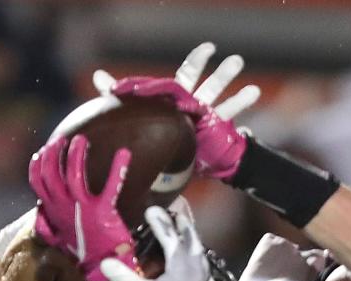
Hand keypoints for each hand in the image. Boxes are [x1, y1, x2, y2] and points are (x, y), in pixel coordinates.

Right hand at [28, 135, 139, 280]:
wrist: (100, 269)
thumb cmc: (82, 251)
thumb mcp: (57, 239)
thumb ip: (46, 226)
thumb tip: (38, 213)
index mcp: (53, 211)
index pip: (37, 182)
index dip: (38, 164)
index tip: (43, 150)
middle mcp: (63, 207)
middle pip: (50, 172)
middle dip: (54, 152)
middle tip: (63, 139)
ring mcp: (82, 208)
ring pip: (72, 173)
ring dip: (76, 153)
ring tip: (81, 141)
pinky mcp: (103, 212)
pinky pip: (111, 186)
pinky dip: (119, 168)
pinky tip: (125, 153)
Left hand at [94, 41, 259, 180]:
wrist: (164, 163)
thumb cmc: (153, 131)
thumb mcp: (135, 109)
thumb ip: (118, 92)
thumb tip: (97, 75)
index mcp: (180, 98)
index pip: (188, 76)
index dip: (198, 61)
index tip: (209, 47)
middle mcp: (196, 107)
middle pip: (210, 88)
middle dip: (222, 76)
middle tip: (236, 61)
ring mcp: (207, 123)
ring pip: (223, 108)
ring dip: (237, 98)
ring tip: (253, 89)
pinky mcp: (211, 140)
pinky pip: (226, 132)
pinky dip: (239, 126)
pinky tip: (252, 122)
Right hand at [99, 204, 208, 280]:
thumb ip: (125, 278)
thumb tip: (105, 262)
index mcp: (181, 265)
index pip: (169, 236)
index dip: (160, 222)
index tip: (151, 210)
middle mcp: (195, 270)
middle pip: (191, 240)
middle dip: (183, 225)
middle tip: (178, 212)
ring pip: (199, 253)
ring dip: (192, 240)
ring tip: (187, 232)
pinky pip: (202, 268)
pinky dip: (197, 258)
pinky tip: (194, 262)